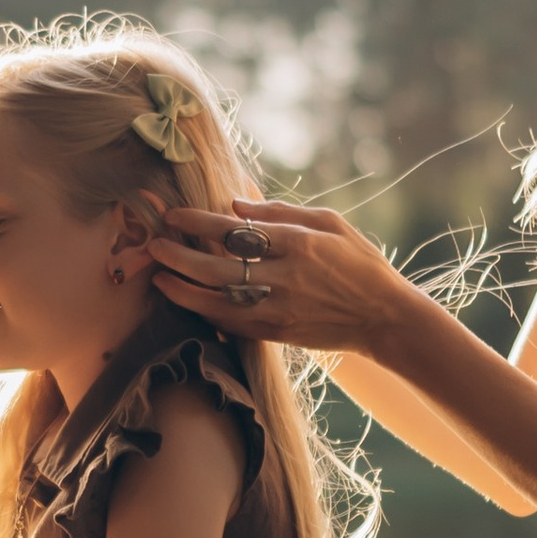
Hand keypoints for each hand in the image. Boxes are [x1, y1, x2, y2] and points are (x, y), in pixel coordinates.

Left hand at [149, 198, 415, 360]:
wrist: (383, 317)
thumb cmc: (360, 262)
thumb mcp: (330, 222)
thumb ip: (281, 212)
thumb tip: (235, 205)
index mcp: (299, 243)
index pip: (236, 231)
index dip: (198, 223)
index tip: (173, 215)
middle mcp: (285, 277)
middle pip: (218, 267)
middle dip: (179, 256)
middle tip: (153, 244)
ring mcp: (279, 308)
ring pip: (218, 300)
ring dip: (183, 289)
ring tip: (158, 276)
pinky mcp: (278, 332)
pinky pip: (232, 322)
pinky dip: (206, 312)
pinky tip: (187, 301)